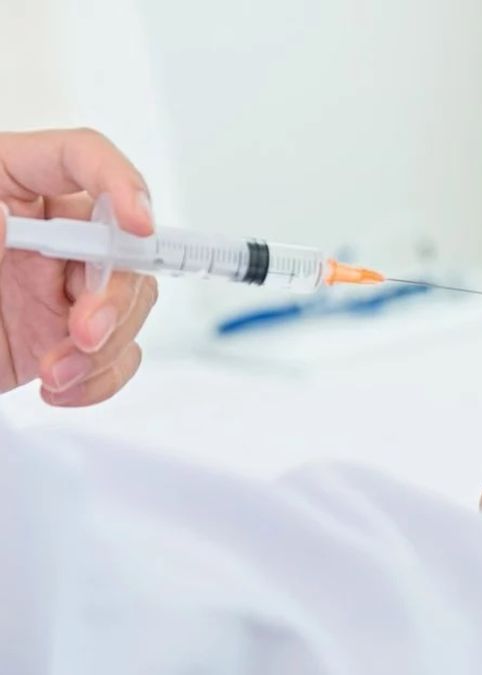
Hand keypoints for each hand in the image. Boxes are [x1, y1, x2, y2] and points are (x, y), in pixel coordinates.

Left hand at [0, 129, 157, 405]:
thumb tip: (6, 215)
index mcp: (5, 185)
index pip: (78, 158)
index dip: (118, 182)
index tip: (137, 224)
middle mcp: (43, 230)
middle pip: (118, 241)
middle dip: (113, 293)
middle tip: (86, 332)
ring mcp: (60, 283)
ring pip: (131, 297)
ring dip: (108, 344)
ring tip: (59, 372)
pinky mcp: (69, 332)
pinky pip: (120, 348)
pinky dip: (102, 375)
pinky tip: (62, 386)